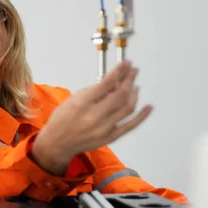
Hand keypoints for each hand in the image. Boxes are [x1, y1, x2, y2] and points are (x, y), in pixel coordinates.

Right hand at [32, 61, 151, 175]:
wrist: (57, 143)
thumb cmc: (62, 119)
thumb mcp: (73, 100)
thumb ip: (93, 91)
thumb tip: (113, 80)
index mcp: (82, 104)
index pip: (106, 84)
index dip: (119, 71)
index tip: (126, 63)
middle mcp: (94, 117)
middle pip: (121, 95)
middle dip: (129, 79)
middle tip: (133, 71)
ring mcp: (104, 128)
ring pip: (127, 108)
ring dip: (134, 94)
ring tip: (134, 85)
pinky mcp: (110, 137)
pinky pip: (130, 125)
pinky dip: (142, 116)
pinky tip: (149, 107)